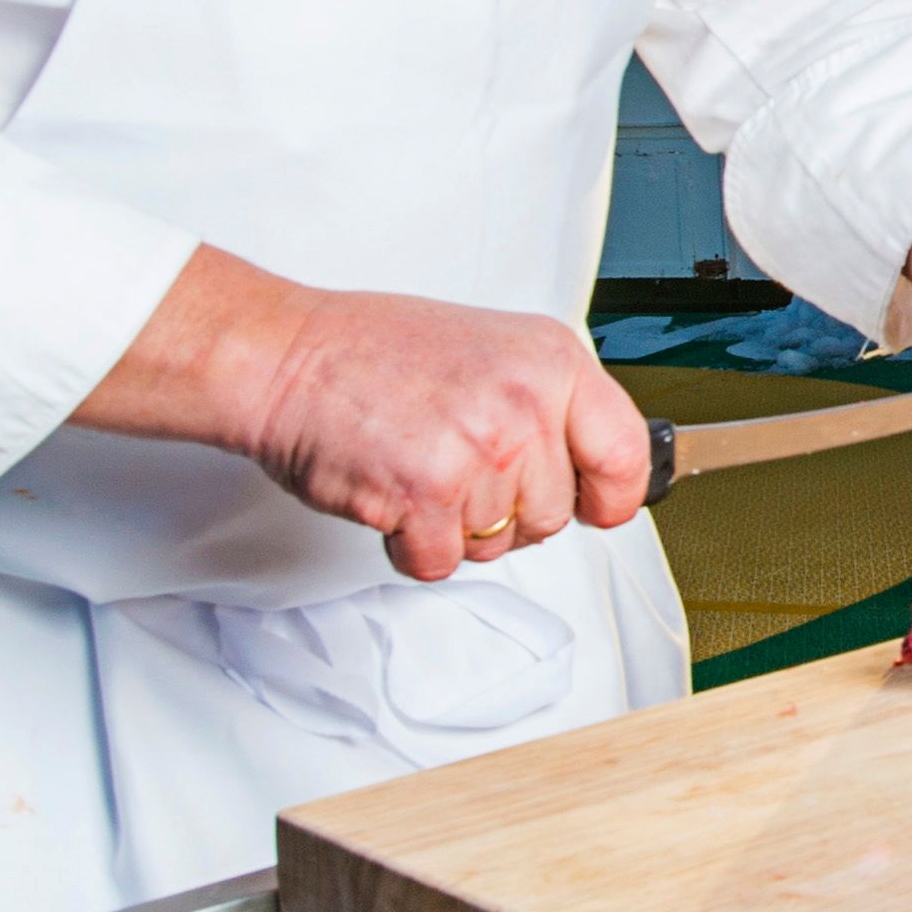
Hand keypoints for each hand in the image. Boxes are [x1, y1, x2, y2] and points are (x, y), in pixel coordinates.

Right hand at [77, 249, 650, 579]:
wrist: (285, 358)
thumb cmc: (371, 352)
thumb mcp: (490, 349)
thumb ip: (545, 404)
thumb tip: (589, 467)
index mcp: (551, 361)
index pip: (626, 452)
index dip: (611, 494)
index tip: (596, 505)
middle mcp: (526, 404)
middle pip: (555, 515)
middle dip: (507, 513)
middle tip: (456, 468)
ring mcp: (481, 452)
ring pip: (497, 545)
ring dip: (453, 526)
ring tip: (414, 467)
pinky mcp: (430, 495)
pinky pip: (441, 562)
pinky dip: (410, 546)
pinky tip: (390, 494)